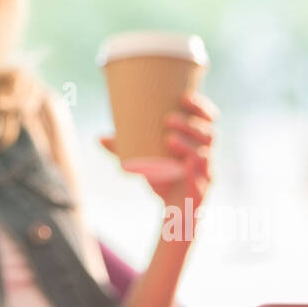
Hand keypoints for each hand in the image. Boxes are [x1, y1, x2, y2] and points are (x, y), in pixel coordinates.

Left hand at [100, 91, 217, 214]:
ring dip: (188, 144)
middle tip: (168, 119)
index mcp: (198, 140)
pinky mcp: (202, 189)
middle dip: (189, 124)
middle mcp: (206, 153)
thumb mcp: (144, 159)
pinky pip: (202, 177)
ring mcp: (206, 172)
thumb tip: (99, 138)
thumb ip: (124, 148)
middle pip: (208, 133)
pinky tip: (184, 163)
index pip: (209, 118)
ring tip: (169, 138)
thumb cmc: (163, 177)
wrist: (175, 209)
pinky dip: (193, 170)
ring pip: (203, 153)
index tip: (184, 97)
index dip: (201, 106)